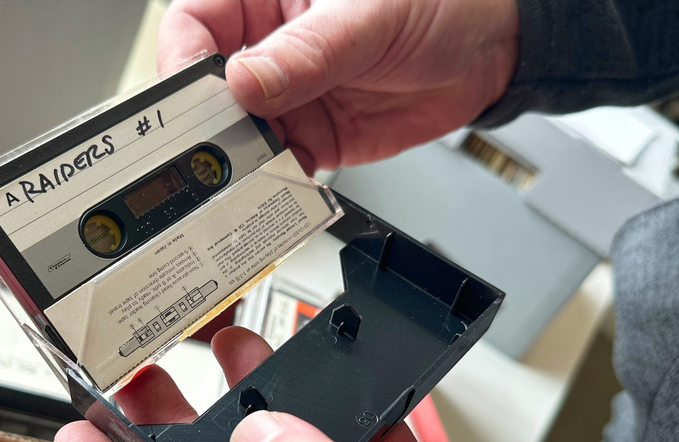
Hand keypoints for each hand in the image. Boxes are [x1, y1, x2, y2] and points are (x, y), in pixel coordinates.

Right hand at [157, 0, 519, 172]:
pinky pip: (282, 166)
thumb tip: (243, 82)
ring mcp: (292, 96)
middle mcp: (272, 47)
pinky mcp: (317, 137)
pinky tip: (285, 186)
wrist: (493, 50)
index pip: (196, 24)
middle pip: (211, 89)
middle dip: (210, 122)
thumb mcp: (367, 17)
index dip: (185, 59)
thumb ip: (305, 54)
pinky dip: (279, 183)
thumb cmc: (440, 2)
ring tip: (256, 173)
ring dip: (244, 161)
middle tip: (218, 146)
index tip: (195, 95)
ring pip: (242, 135)